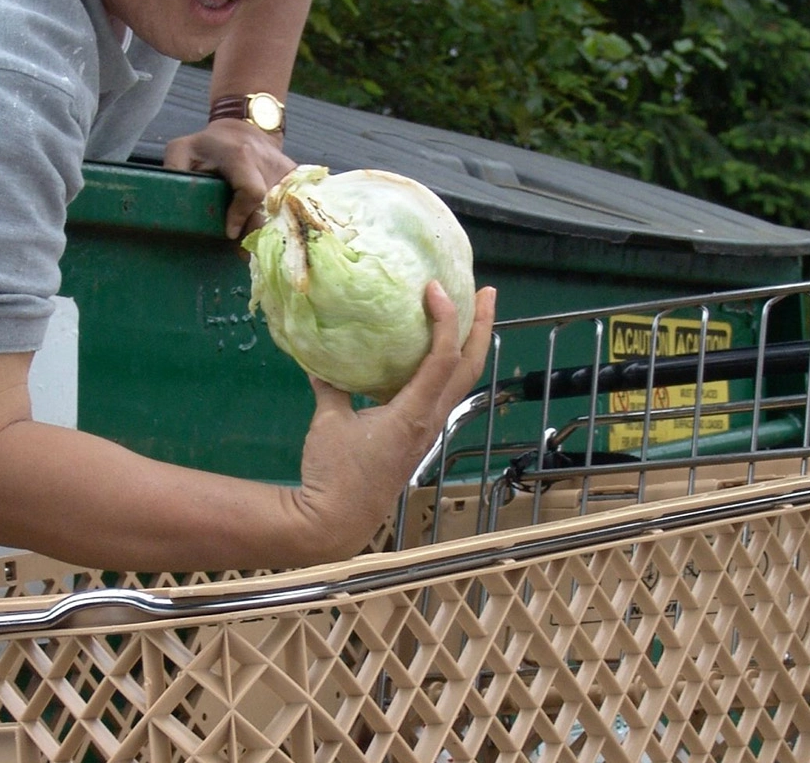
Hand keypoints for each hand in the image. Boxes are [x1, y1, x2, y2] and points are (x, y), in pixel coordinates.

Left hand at [163, 119, 296, 238]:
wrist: (244, 128)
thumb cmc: (208, 144)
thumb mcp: (183, 149)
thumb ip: (174, 171)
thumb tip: (169, 200)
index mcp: (240, 156)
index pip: (251, 191)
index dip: (241, 215)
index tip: (229, 233)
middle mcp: (267, 162)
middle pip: (270, 206)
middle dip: (257, 230)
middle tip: (244, 250)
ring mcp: (285, 169)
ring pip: (285, 208)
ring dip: (271, 229)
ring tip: (258, 245)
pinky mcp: (295, 176)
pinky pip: (295, 203)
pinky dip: (285, 220)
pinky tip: (274, 233)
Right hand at [287, 281, 497, 562]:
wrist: (337, 521)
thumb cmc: (334, 472)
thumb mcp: (328, 421)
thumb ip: (331, 385)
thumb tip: (323, 357)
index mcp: (413, 412)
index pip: (443, 358)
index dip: (445, 319)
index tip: (435, 288)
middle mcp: (430, 419)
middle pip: (470, 368)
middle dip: (481, 327)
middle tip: (486, 292)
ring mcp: (427, 430)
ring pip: (460, 381)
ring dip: (468, 346)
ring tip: (467, 314)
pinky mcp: (417, 437)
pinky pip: (441, 393)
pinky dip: (444, 366)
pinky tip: (428, 354)